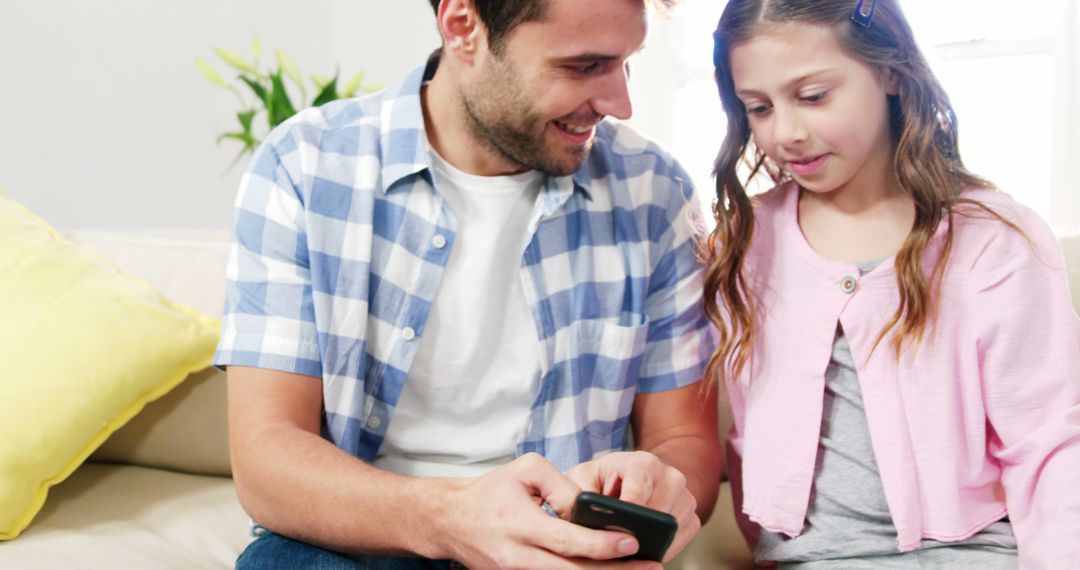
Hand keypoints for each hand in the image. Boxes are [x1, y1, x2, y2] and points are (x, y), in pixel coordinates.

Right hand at [433, 453, 662, 568]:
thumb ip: (561, 486)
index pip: (567, 540)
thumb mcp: (525, 471)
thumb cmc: (492, 492)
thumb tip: (590, 509)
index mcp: (520, 525)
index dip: (602, 544)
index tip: (633, 541)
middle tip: (654, 567)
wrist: (452, 521)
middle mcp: (519, 558)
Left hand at [564, 451, 700, 562]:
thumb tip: (583, 517)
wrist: (625, 481)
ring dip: (653, 541)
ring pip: (675, 525)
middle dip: (640, 529)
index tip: (622, 525)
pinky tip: (645, 550)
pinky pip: (683, 536)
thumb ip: (578, 495)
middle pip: (661, 508)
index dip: (632, 504)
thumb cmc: (599, 480)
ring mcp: (684, 496)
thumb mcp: (581, 480)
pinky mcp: (691, 515)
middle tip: (619, 544)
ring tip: (628, 548)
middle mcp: (669, 475)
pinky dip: (666, 547)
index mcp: (641, 462)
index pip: (641, 482)